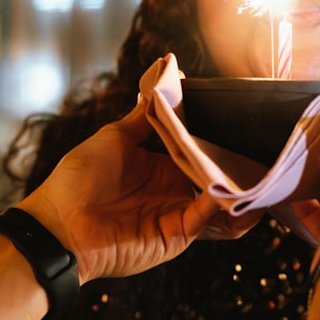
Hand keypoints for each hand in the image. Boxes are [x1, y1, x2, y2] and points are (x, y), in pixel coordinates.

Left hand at [17, 99, 254, 282]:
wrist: (58, 223)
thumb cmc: (77, 179)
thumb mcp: (114, 137)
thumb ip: (145, 116)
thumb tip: (163, 84)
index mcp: (161, 167)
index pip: (200, 153)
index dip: (219, 142)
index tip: (239, 124)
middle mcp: (173, 191)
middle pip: (216, 178)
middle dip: (237, 167)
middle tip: (261, 149)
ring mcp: (176, 215)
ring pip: (220, 204)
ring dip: (239, 191)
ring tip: (260, 175)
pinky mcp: (175, 235)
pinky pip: (207, 221)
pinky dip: (221, 206)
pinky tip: (229, 188)